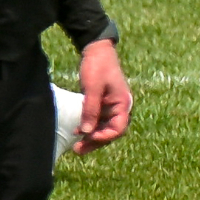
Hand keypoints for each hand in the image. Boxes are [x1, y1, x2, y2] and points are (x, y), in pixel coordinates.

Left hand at [73, 40, 131, 154]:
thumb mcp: (93, 88)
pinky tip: (77, 131)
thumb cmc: (98, 66)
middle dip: (96, 141)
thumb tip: (86, 132)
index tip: (87, 139)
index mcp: (123, 103)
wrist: (96, 49)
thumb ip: (91, 110)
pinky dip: (89, 127)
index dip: (103, 137)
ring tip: (77, 145)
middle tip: (78, 150)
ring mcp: (111, 106)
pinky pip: (98, 120)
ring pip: (104, 127)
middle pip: (111, 131)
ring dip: (92, 137)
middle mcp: (119, 107)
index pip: (118, 128)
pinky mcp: (103, 103)